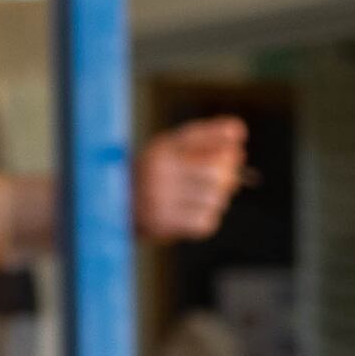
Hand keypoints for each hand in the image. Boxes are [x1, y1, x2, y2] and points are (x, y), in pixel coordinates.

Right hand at [137, 115, 250, 241]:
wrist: (116, 207)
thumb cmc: (155, 174)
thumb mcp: (172, 149)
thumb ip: (204, 138)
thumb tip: (238, 132)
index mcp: (161, 148)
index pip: (199, 136)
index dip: (226, 138)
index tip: (238, 145)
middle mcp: (158, 170)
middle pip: (217, 172)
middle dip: (230, 176)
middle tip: (228, 180)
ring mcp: (159, 198)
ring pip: (215, 200)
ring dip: (217, 201)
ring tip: (203, 199)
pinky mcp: (161, 224)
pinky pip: (205, 222)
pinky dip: (206, 219)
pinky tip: (192, 215)